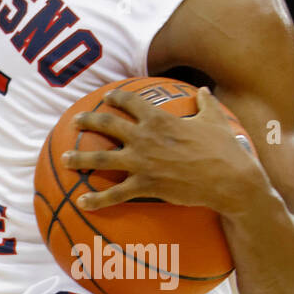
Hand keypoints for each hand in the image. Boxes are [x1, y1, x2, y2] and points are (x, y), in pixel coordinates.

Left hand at [62, 86, 263, 213]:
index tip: (107, 98)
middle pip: (107, 124)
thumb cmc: (224, 149)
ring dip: (80, 158)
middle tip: (76, 120)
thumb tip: (204, 91)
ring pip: (101, 158)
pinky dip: (97, 199)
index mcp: (159, 119)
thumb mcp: (215, 120)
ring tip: (65, 158)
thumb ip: (205, 104)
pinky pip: (115, 193)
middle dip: (88, 121)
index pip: (130, 102)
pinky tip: (82, 202)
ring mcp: (142, 162)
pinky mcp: (145, 186)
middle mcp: (144, 137)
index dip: (116, 98)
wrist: (229, 179)